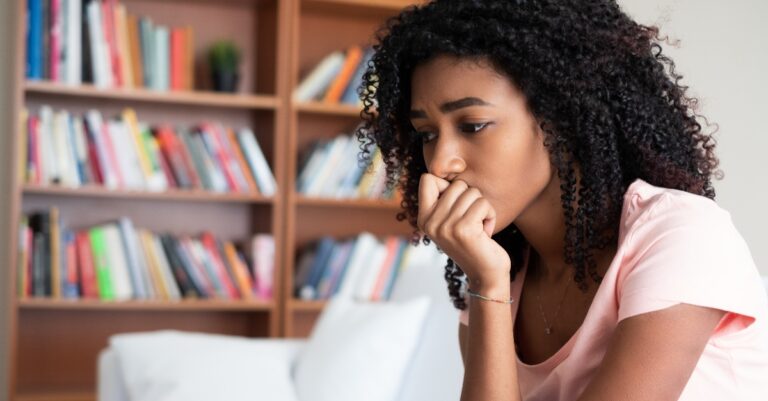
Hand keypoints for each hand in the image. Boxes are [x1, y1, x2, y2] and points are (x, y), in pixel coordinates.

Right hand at [417, 173, 510, 289]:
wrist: (485, 274)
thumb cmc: (473, 242)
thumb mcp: (450, 221)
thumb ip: (445, 200)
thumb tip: (445, 168)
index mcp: (424, 218)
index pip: (428, 179)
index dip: (447, 185)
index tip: (457, 205)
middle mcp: (430, 222)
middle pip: (456, 184)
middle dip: (471, 199)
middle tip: (472, 220)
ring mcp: (446, 227)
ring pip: (472, 193)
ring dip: (482, 208)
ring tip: (479, 227)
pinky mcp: (464, 230)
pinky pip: (483, 204)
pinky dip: (490, 215)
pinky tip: (486, 232)